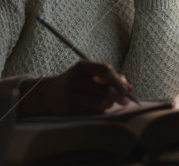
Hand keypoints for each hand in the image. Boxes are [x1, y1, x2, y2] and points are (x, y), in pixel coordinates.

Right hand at [19, 60, 133, 116]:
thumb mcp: (89, 73)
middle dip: (118, 97)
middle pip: (105, 90)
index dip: (120, 81)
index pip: (106, 70)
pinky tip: (97, 107)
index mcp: (82, 66)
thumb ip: (109, 77)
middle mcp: (75, 78)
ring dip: (109, 104)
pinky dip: (100, 111)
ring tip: (108, 103)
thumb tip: (129, 87)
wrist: (49, 93)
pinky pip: (92, 112)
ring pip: (101, 102)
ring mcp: (71, 94)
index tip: (129, 90)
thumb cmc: (76, 81)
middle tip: (123, 101)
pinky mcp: (69, 107)